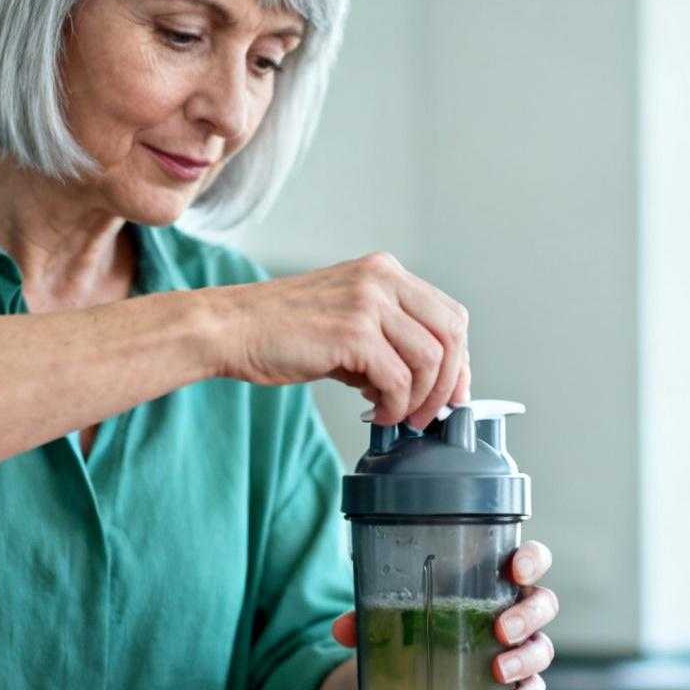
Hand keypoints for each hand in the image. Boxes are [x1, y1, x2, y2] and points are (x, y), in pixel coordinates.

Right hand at [204, 252, 469, 429]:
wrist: (231, 329)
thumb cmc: (281, 331)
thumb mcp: (346, 321)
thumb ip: (387, 341)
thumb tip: (425, 384)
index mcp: (385, 272)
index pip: (449, 315)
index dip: (459, 361)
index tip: (451, 394)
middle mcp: (382, 280)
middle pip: (452, 334)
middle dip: (447, 383)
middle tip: (429, 414)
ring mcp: (369, 303)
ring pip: (430, 360)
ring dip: (419, 400)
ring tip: (396, 416)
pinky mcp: (353, 333)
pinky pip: (398, 380)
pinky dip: (394, 406)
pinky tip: (375, 415)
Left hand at [331, 540, 557, 689]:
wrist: (420, 668)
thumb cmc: (422, 620)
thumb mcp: (395, 613)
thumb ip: (370, 614)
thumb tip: (343, 630)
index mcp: (492, 579)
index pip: (528, 560)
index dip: (531, 559)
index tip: (517, 568)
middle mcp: (514, 609)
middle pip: (543, 603)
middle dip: (527, 615)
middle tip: (500, 629)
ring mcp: (519, 647)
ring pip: (543, 647)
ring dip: (526, 658)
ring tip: (498, 671)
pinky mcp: (518, 681)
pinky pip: (534, 688)